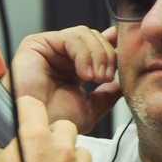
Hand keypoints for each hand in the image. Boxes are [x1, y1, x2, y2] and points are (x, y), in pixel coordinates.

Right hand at [0, 96, 109, 161]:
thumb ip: (0, 156)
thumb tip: (2, 153)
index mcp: (34, 139)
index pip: (34, 106)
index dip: (28, 108)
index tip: (28, 113)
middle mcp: (60, 150)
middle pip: (66, 127)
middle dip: (56, 136)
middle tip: (44, 153)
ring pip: (84, 152)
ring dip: (73, 161)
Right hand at [4, 25, 121, 132]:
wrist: (36, 127)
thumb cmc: (54, 121)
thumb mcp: (88, 109)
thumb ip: (106, 96)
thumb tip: (121, 85)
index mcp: (74, 67)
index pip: (98, 46)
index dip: (113, 45)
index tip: (124, 50)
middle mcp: (63, 55)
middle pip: (95, 38)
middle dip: (107, 56)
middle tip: (106, 78)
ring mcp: (51, 48)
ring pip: (86, 34)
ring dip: (97, 55)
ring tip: (96, 78)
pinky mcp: (38, 43)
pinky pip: (71, 37)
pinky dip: (84, 54)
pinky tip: (84, 73)